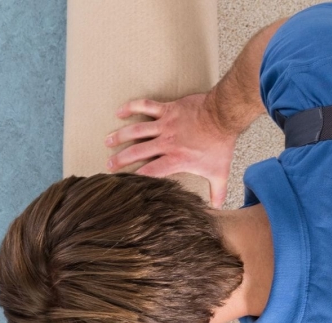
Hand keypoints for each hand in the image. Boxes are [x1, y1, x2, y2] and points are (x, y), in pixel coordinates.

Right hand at [104, 94, 236, 207]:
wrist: (223, 116)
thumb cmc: (220, 144)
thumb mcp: (220, 172)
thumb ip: (217, 191)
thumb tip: (219, 207)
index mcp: (175, 160)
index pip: (151, 172)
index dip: (136, 179)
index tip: (125, 184)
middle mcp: (166, 143)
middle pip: (137, 152)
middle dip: (121, 159)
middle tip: (109, 165)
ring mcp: (165, 125)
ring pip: (137, 130)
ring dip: (120, 136)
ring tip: (108, 141)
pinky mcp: (167, 109)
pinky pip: (146, 106)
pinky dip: (132, 107)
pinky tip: (120, 111)